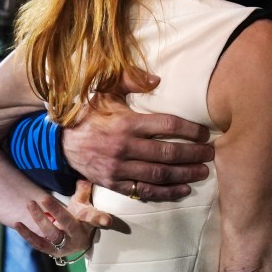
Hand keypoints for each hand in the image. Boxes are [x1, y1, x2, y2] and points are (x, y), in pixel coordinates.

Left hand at [15, 180, 111, 256]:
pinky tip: (18, 224)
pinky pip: (39, 243)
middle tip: (44, 198)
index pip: (95, 219)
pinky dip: (28, 234)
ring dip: (40, 220)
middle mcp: (78, 236)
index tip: (106, 221)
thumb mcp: (84, 205)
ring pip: (52, 234)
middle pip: (68, 224)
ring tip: (30, 204)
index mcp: (88, 223)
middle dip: (57, 212)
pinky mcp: (52, 251)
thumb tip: (83, 178)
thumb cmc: (80, 219)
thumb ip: (83, 192)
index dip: (100, 219)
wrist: (76, 242)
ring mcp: (65, 246)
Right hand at [62, 90, 214, 201]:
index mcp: (127, 123)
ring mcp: (119, 169)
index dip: (191, 130)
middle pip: (168, 153)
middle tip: (211, 153)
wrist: (61, 143)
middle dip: (194, 154)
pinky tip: (184, 189)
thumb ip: (130, 80)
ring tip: (203, 172)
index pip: (168, 126)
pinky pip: (145, 191)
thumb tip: (157, 79)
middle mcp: (125, 147)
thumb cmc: (89, 114)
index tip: (205, 134)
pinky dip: (167, 192)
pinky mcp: (115, 184)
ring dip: (185, 174)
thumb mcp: (105, 90)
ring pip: (160, 175)